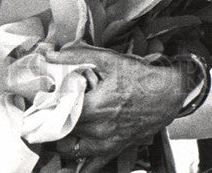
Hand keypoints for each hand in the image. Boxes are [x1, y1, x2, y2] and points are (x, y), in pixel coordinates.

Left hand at [46, 45, 192, 167]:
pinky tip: (74, 138)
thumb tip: (51, 54)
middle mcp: (100, 129)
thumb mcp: (109, 60)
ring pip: (71, 147)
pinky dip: (77, 149)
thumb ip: (77, 56)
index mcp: (98, 107)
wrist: (168, 95)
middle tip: (47, 109)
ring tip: (59, 122)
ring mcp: (107, 142)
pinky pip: (87, 158)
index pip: (60, 113)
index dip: (48, 106)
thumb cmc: (142, 78)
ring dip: (62, 136)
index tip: (43, 98)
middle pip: (63, 130)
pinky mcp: (114, 147)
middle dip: (53, 119)